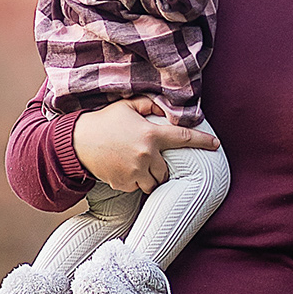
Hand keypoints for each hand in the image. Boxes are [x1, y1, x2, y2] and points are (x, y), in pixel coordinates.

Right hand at [72, 96, 219, 193]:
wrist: (76, 143)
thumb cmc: (103, 121)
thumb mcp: (126, 106)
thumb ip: (149, 106)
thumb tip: (167, 109)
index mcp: (150, 134)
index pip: (182, 138)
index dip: (202, 141)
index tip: (216, 145)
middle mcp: (146, 155)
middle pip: (166, 170)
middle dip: (159, 166)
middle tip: (145, 157)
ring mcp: (135, 172)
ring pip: (153, 182)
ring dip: (148, 176)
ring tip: (132, 164)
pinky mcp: (124, 184)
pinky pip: (136, 187)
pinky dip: (133, 181)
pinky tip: (120, 169)